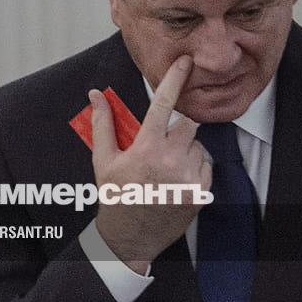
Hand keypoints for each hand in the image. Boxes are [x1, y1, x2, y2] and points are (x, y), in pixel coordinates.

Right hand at [89, 55, 211, 274]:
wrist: (130, 239)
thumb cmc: (116, 196)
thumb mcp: (104, 160)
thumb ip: (103, 123)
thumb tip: (95, 94)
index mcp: (146, 148)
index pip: (163, 103)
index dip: (175, 78)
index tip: (186, 62)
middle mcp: (170, 160)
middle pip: (188, 123)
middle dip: (178, 127)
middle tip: (162, 143)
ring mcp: (188, 178)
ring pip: (198, 144)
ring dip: (186, 148)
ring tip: (166, 166)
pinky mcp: (201, 192)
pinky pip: (206, 164)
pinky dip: (195, 166)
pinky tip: (177, 178)